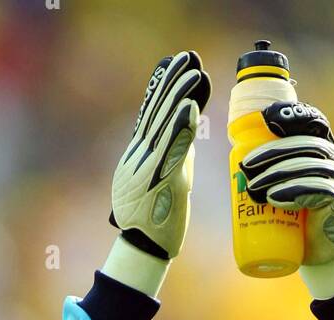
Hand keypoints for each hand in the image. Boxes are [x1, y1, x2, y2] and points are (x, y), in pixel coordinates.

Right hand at [109, 50, 211, 261]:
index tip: (174, 62)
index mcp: (141, 154)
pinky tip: (189, 107)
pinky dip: (180, 128)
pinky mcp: (161, 183)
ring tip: (193, 71)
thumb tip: (187, 124)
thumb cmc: (156, 216)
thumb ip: (175, 150)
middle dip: (172, 83)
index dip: (162, 86)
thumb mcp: (167, 176)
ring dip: (179, 96)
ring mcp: (149, 169)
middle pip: (157, 112)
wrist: (143, 249)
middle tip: (187, 56)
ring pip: (164, 125)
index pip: (152, 113)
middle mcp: (141, 157)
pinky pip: (171, 151)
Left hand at [239, 102, 333, 265]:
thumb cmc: (301, 223)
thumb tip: (239, 166)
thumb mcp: (287, 193)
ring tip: (254, 188)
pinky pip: (322, 190)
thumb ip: (275, 175)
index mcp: (325, 152)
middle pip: (307, 146)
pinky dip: (297, 191)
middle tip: (247, 167)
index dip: (291, 118)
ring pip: (313, 167)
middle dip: (273, 153)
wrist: (321, 257)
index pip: (311, 127)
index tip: (265, 119)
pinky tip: (277, 197)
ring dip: (280, 174)